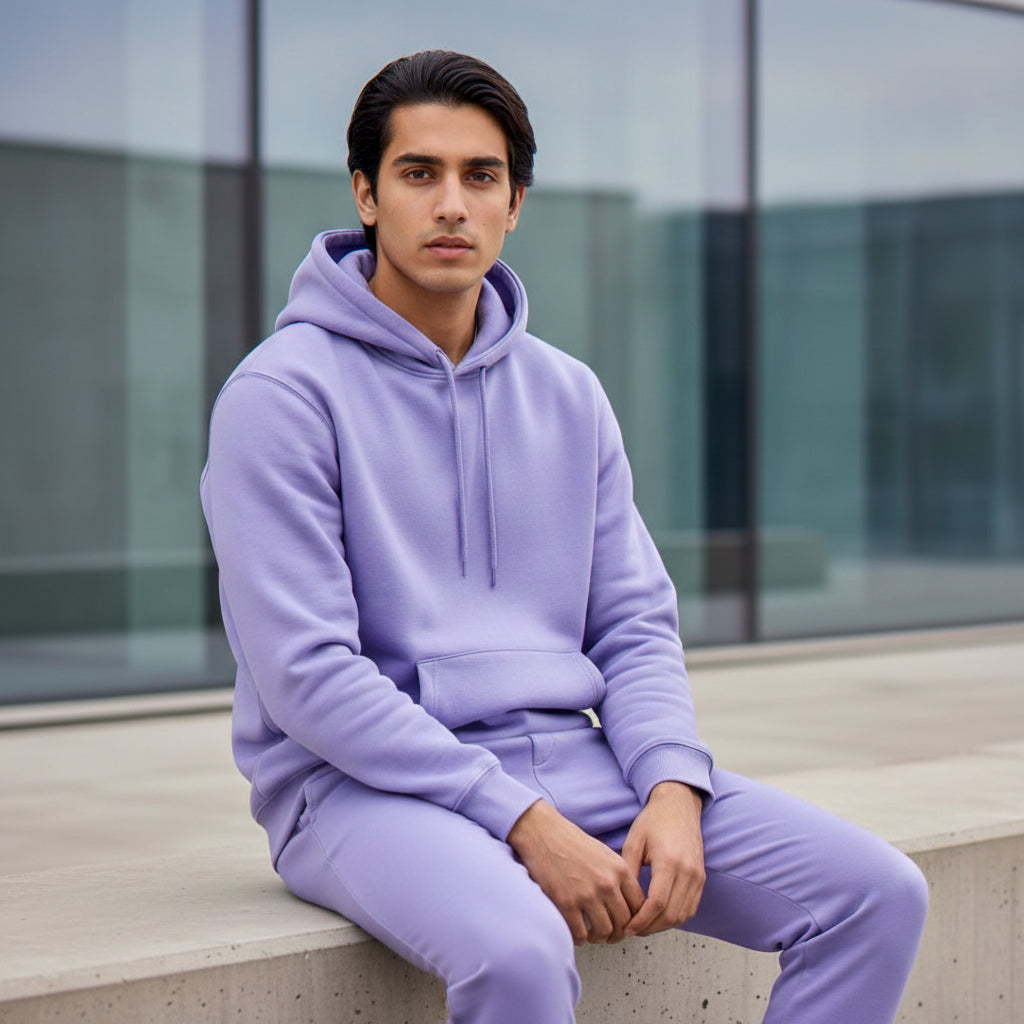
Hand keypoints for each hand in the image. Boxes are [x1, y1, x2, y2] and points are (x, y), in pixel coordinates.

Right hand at [507, 800, 645, 944]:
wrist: (544, 833)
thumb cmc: (571, 842)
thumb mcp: (604, 854)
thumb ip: (617, 877)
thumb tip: (625, 903)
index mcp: (619, 870)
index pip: (639, 906)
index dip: (634, 920)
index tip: (626, 924)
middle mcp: (607, 883)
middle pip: (624, 922)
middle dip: (618, 934)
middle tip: (610, 935)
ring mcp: (587, 894)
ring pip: (604, 931)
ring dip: (599, 938)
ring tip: (592, 934)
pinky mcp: (567, 903)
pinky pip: (580, 933)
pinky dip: (580, 938)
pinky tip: (577, 932)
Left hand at [621, 782, 704, 936]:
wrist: (679, 805)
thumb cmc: (654, 820)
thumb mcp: (634, 842)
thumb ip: (629, 871)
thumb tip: (622, 900)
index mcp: (669, 861)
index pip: (657, 903)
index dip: (642, 921)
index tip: (628, 928)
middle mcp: (687, 871)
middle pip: (671, 914)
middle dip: (650, 928)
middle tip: (633, 931)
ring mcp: (697, 876)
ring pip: (683, 914)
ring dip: (663, 926)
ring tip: (644, 926)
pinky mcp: (701, 878)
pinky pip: (691, 907)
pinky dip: (676, 917)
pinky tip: (659, 917)